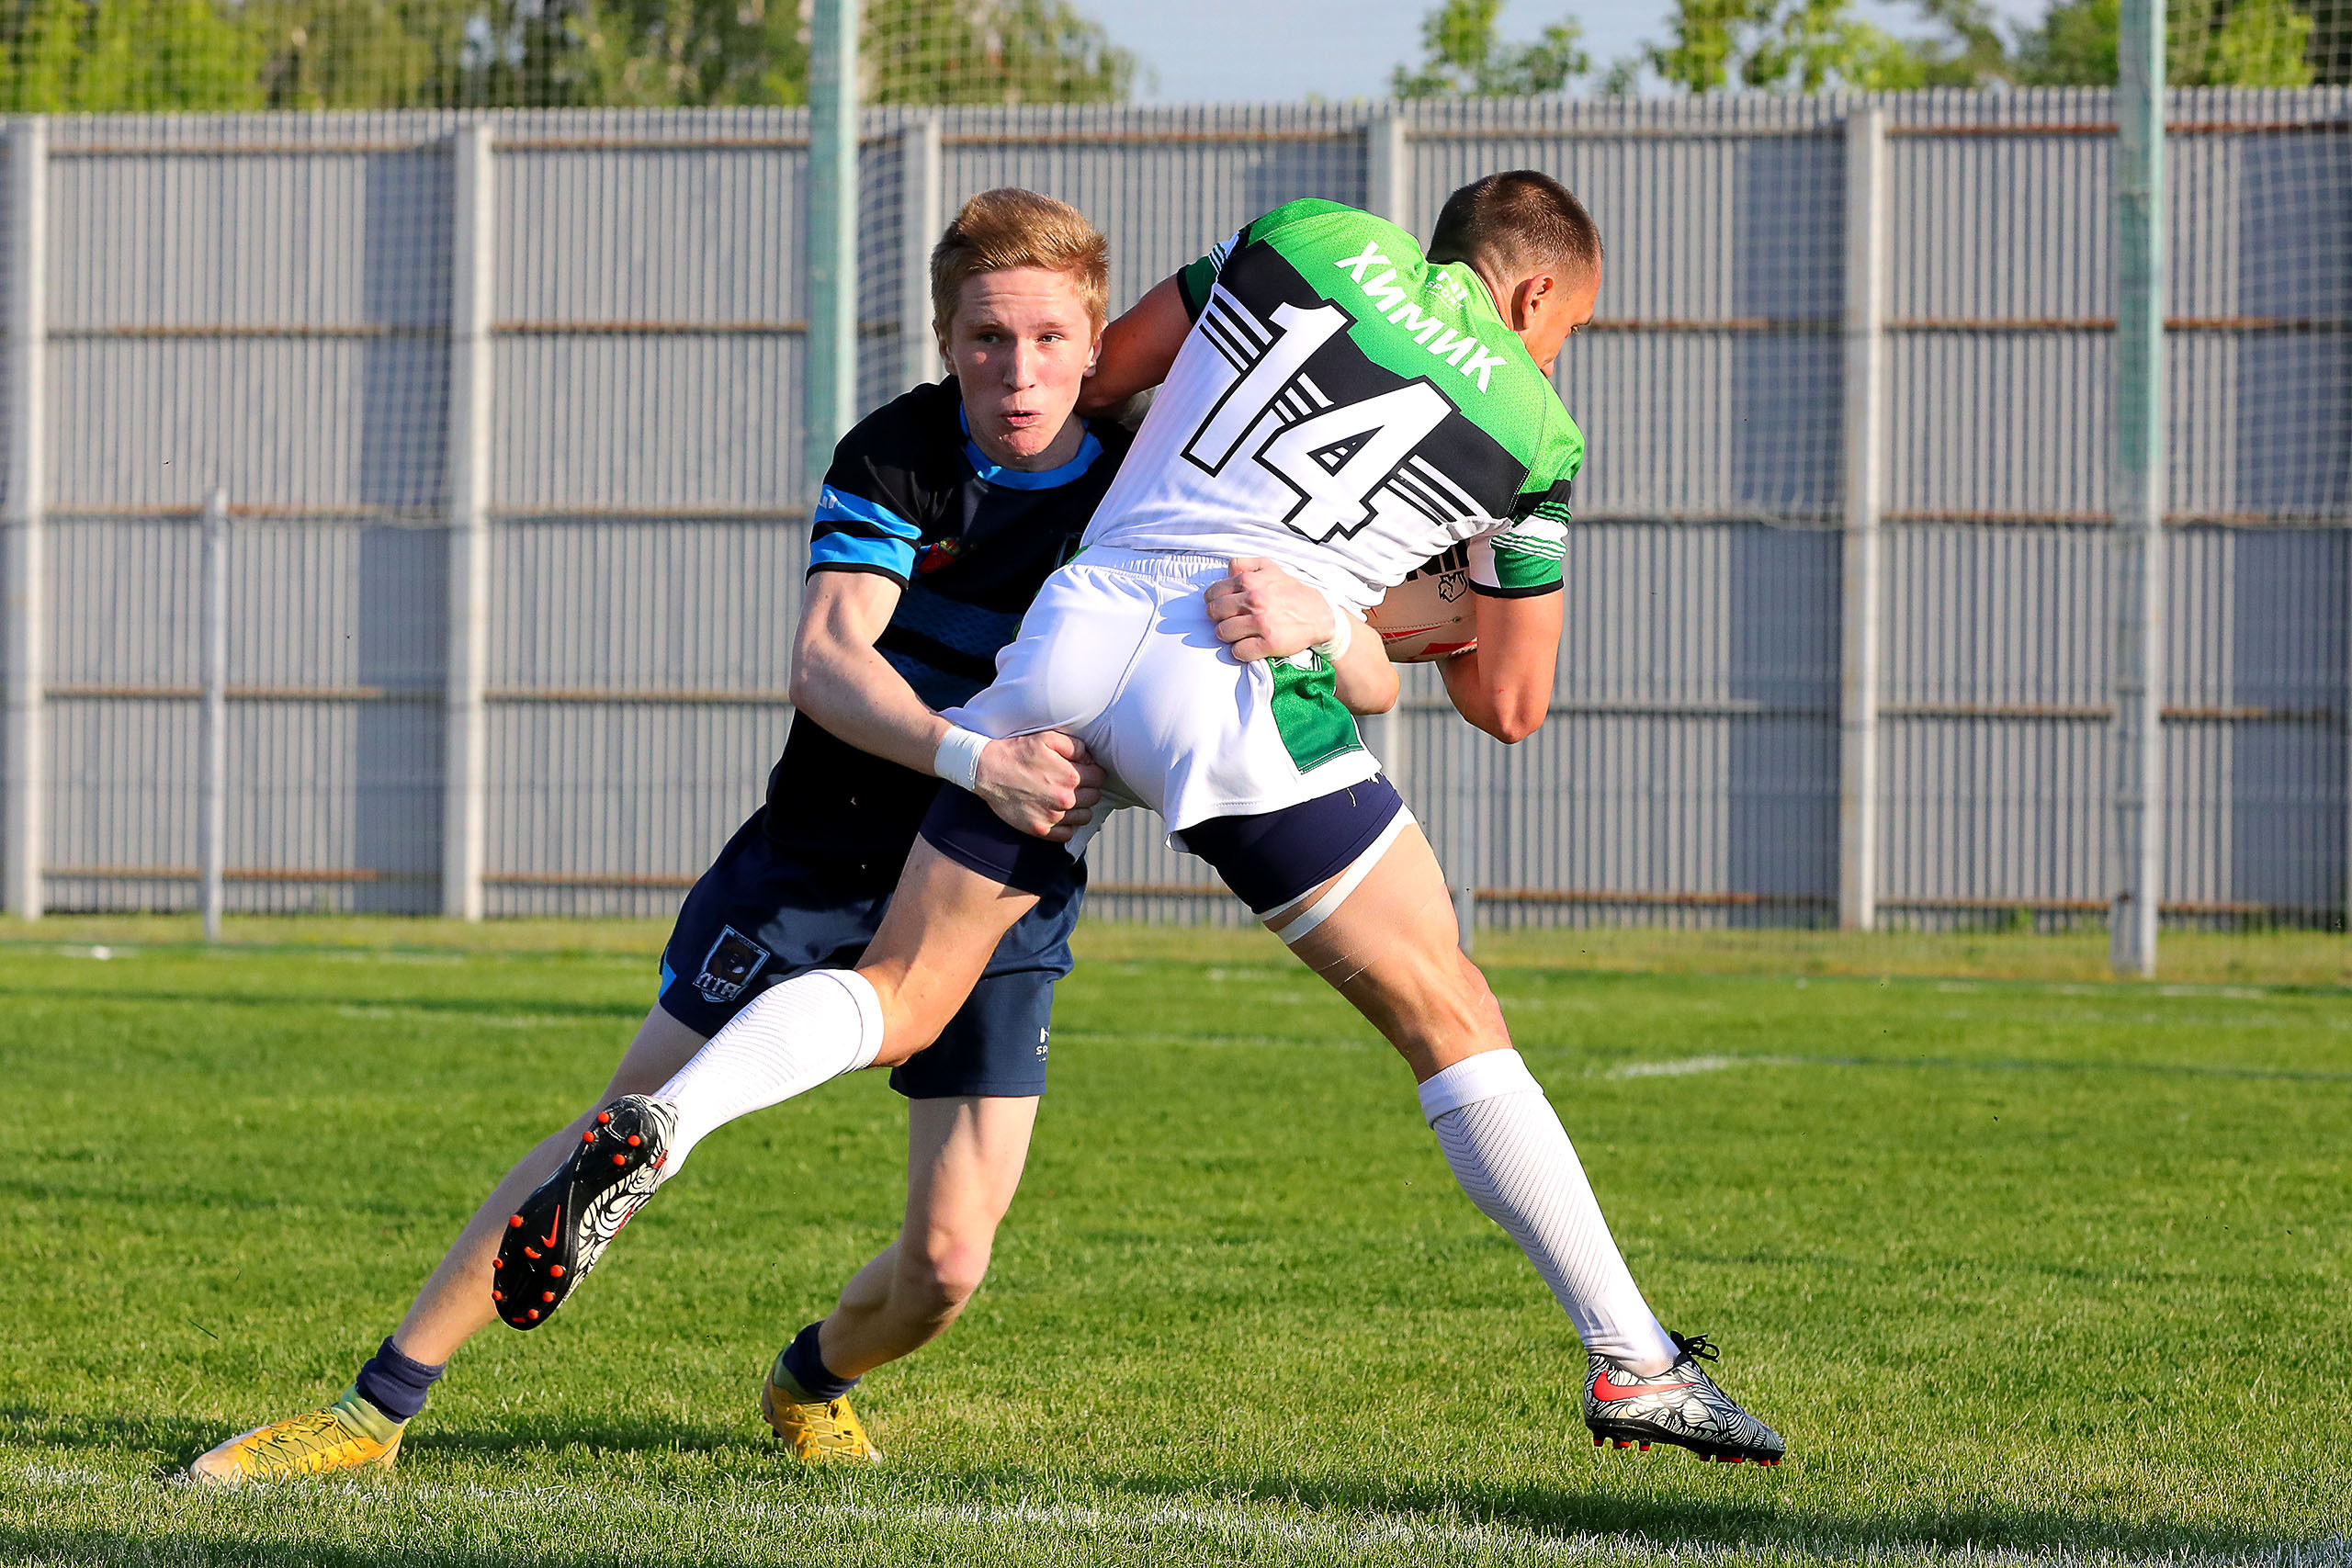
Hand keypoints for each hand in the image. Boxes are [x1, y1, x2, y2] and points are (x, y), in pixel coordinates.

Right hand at [972, 730, 1105, 841]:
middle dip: (1088, 789)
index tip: (1084, 770)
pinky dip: (1066, 825)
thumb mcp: (1047, 738)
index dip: (1093, 771)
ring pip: (1085, 817)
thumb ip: (1075, 746)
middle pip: (1095, 797)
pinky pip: (1068, 833)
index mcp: (1070, 776)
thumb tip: (1090, 759)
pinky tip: (1056, 812)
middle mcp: (1065, 799)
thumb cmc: (1017, 752)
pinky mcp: (1040, 830)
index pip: (1100, 777)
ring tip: (1065, 797)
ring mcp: (1053, 817)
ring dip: (1080, 808)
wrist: (987, 770)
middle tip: (1072, 783)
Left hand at [1204, 556, 1337, 662]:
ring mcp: (1261, 622)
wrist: (1319, 615)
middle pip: (1214, 614)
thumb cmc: (1291, 591)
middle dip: (1218, 619)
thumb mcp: (1270, 567)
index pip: (1213, 594)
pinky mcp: (1269, 643)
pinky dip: (1240, 651)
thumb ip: (1245, 564)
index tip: (1222, 608)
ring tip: (1239, 633)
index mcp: (1249, 581)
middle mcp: (1254, 600)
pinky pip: (1239, 651)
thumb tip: (1228, 571)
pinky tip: (1248, 645)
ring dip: (1228, 635)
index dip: (1213, 602)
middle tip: (1229, 621)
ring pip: (1223, 633)